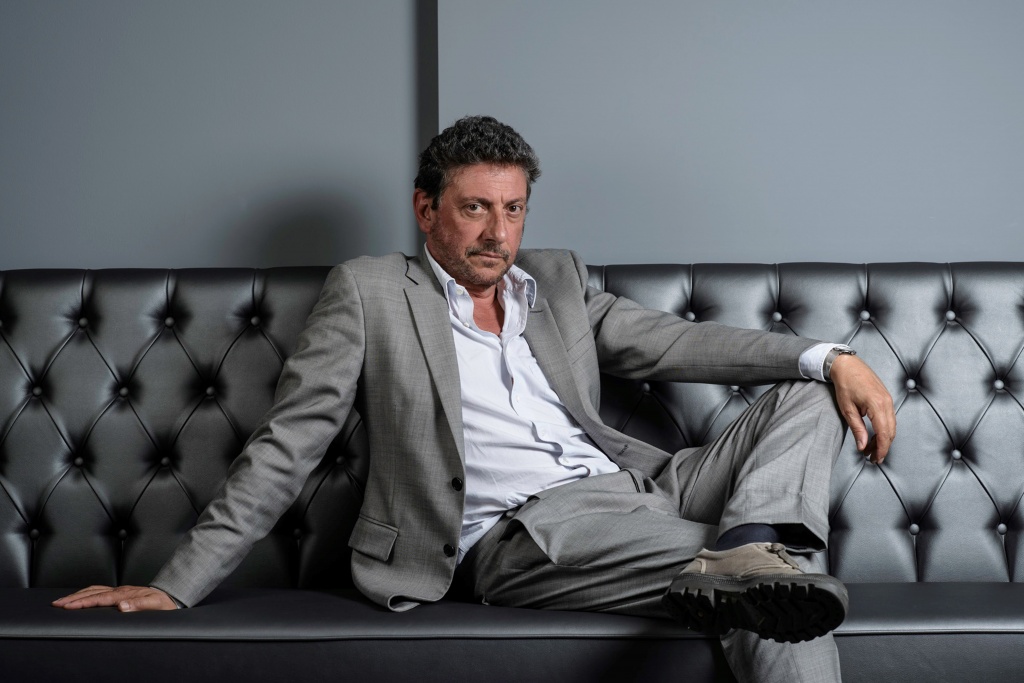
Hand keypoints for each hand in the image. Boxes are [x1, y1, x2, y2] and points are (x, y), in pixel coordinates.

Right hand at [52, 585, 177, 610]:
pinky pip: (99, 590)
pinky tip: (80, 595)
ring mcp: (119, 590)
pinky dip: (86, 592)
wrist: (171, 596)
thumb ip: (140, 604)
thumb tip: (122, 605)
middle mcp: (120, 590)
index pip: (100, 598)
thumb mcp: (156, 606)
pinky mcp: (120, 591)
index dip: (83, 602)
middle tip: (56, 603)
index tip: (68, 606)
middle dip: (73, 598)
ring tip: (62, 600)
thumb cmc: (163, 603)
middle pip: (92, 592)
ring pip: (94, 589)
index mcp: (125, 594)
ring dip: (77, 594)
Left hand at [830, 354, 896, 463]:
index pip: (884, 434)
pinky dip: (883, 429)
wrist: (848, 365)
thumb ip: (857, 429)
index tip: (875, 459)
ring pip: (891, 426)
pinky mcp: (887, 398)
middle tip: (872, 458)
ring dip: (883, 439)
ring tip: (870, 448)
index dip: (881, 449)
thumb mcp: (847, 409)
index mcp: (877, 405)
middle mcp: (887, 403)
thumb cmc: (845, 384)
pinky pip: (889, 418)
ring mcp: (889, 400)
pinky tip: (874, 435)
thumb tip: (863, 446)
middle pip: (890, 432)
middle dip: (882, 447)